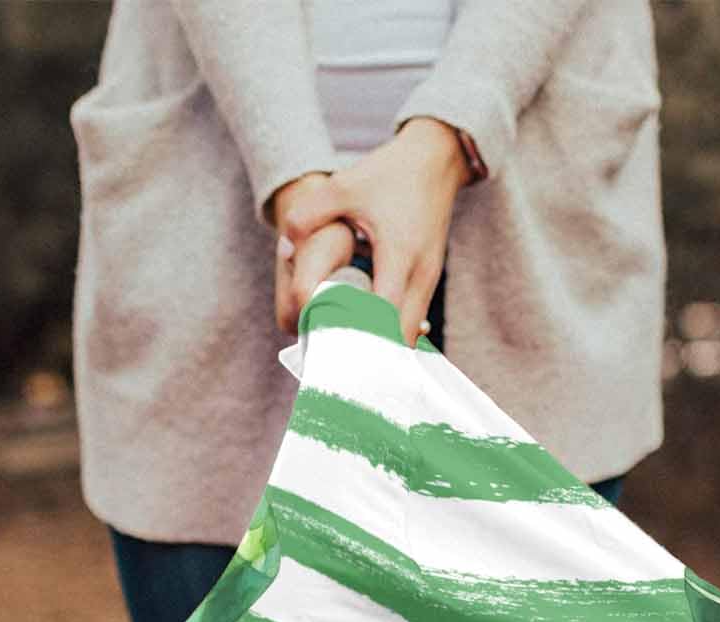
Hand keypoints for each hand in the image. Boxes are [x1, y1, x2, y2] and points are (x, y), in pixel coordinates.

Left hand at [276, 118, 470, 345]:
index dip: (359, 340)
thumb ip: (308, 214)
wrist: (435, 159)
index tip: (333, 353)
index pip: (383, 317)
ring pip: (408, 335)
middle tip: (336, 365)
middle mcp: (420, 275)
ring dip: (381, 347)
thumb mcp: (344, 186)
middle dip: (371, 355)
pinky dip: (390, 334)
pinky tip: (365, 337)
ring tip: (347, 356)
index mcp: (399, 256)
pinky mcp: (428, 281)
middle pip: (400, 339)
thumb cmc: (389, 174)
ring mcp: (429, 281)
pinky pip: (411, 322)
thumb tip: (284, 248)